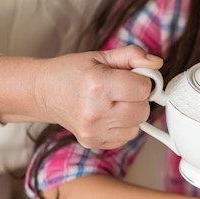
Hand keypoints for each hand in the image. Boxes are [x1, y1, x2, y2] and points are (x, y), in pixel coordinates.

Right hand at [34, 45, 162, 148]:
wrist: (43, 93)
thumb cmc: (72, 73)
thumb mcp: (101, 56)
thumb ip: (132, 56)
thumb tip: (156, 63)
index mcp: (98, 85)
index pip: (143, 89)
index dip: (142, 81)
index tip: (130, 78)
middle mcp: (96, 111)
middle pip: (143, 110)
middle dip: (138, 99)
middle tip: (120, 91)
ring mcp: (94, 131)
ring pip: (137, 126)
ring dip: (131, 114)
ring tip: (112, 103)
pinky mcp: (94, 143)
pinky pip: (126, 137)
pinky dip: (122, 127)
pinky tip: (107, 115)